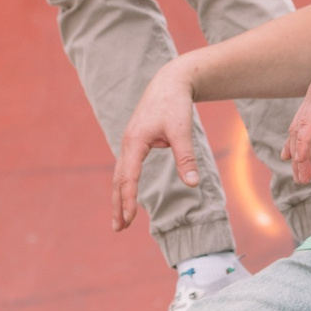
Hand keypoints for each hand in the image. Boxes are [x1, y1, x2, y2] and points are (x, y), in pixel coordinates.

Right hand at [114, 58, 204, 229]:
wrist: (170, 82)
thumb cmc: (175, 104)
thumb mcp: (182, 131)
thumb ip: (185, 158)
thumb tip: (192, 184)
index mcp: (135, 142)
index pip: (129, 177)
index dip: (129, 199)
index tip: (130, 218)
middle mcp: (127, 144)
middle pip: (118, 180)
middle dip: (118, 205)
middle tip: (118, 228)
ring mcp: (130, 143)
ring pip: (120, 175)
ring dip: (119, 197)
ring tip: (120, 219)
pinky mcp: (135, 141)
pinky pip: (126, 168)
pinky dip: (124, 184)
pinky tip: (127, 196)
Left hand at [281, 43, 310, 180]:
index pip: (307, 119)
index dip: (300, 138)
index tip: (293, 155)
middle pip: (299, 128)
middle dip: (296, 152)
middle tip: (295, 172)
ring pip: (300, 132)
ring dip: (299, 156)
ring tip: (301, 178)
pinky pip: (307, 127)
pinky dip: (302, 145)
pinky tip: (299, 160)